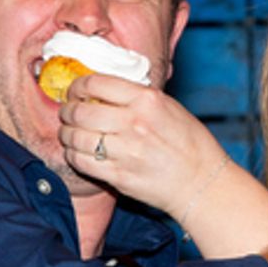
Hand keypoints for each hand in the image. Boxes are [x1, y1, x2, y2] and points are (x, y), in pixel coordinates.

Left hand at [57, 74, 226, 218]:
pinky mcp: (118, 176)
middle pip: (80, 111)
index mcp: (147, 100)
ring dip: (66, 134)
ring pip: (76, 137)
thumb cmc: (190, 144)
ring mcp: (125, 151)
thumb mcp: (169, 107)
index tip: (74, 91)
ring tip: (69, 134)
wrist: (201, 183)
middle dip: (66, 111)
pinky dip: (73, 155)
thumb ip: (137, 97)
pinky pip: (81, 162)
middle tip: (66, 113)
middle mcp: (134, 123)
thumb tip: (103, 90)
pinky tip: (77, 152)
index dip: (77, 86)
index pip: (96, 83)